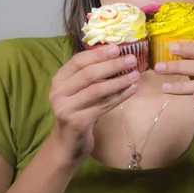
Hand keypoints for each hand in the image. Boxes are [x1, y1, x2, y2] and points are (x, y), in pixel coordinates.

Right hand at [48, 45, 138, 166]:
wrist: (68, 144)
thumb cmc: (78, 111)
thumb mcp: (79, 90)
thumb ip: (91, 74)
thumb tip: (117, 54)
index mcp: (59, 80)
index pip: (78, 61)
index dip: (98, 54)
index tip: (117, 48)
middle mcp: (58, 92)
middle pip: (89, 74)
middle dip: (112, 65)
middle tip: (132, 60)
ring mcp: (66, 108)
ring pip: (97, 90)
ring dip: (119, 81)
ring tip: (135, 75)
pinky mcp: (77, 122)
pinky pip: (103, 106)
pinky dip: (120, 97)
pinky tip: (132, 90)